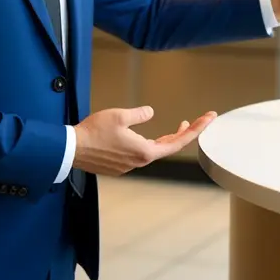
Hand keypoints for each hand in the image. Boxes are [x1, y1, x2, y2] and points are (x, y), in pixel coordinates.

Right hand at [72, 106, 217, 175]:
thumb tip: (151, 112)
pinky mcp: (118, 166)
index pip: (177, 142)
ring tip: (178, 126)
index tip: (208, 119)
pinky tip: (148, 135)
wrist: (71, 149)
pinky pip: (140, 154)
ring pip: (154, 151)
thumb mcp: (120, 116)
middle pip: (168, 147)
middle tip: (196, 120)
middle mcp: (139, 162)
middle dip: (184, 133)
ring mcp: (128, 166)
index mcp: (144, 151)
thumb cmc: (94, 132)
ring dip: (167, 138)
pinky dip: (151, 143)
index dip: (195, 130)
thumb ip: (140, 114)